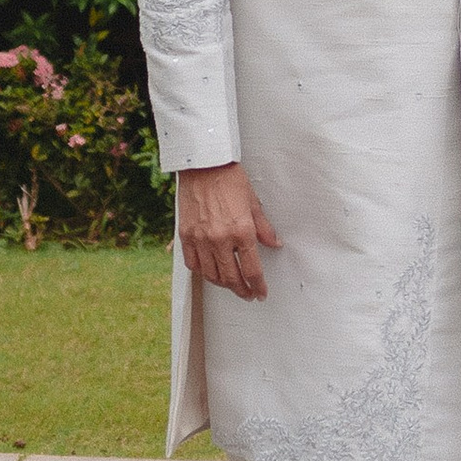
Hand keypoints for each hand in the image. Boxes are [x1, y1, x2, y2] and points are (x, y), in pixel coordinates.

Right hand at [177, 161, 279, 300]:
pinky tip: (210, 272)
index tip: (260, 293)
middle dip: (241, 290)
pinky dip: (202, 272)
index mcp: (241, 231)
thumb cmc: (230, 179)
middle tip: (248, 294)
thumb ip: (264, 228)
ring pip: (211, 275)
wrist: (204, 165)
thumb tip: (275, 244)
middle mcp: (220, 239)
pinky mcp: (185, 236)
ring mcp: (200, 239)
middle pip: (231, 278)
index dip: (257, 286)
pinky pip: (193, 264)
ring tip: (231, 284)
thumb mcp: (253, 203)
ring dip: (223, 284)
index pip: (252, 270)